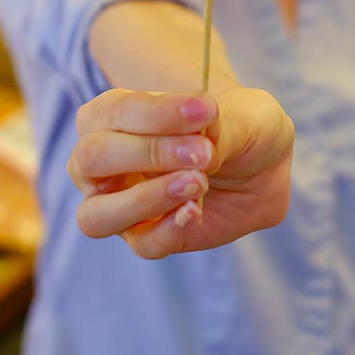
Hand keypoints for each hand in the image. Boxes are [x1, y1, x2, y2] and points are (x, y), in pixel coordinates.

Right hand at [67, 86, 293, 257]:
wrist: (264, 162)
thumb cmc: (238, 125)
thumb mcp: (244, 115)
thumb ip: (218, 127)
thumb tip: (199, 145)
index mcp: (112, 114)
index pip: (114, 112)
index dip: (158, 112)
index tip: (205, 110)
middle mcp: (103, 161)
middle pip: (91, 159)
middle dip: (148, 152)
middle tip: (202, 151)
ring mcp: (119, 204)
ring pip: (97, 215)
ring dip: (145, 199)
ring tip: (197, 182)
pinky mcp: (147, 237)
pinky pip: (142, 243)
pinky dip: (168, 229)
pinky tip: (196, 210)